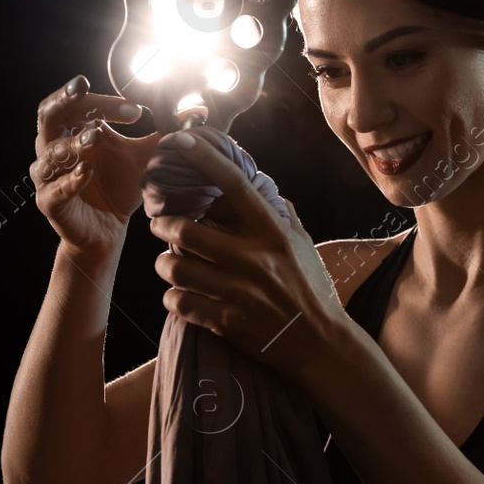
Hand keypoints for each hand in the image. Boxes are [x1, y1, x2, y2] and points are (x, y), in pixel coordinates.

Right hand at [30, 74, 159, 254]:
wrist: (109, 230)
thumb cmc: (120, 187)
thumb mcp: (143, 158)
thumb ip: (159, 135)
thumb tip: (188, 115)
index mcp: (74, 131)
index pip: (79, 104)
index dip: (102, 101)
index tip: (135, 108)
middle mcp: (55, 148)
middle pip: (48, 115)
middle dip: (64, 99)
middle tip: (81, 86)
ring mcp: (49, 176)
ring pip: (50, 153)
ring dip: (73, 142)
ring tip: (95, 136)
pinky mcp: (50, 203)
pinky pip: (55, 190)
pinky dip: (71, 180)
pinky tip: (87, 172)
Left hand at [148, 131, 345, 387]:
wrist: (321, 344)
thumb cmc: (311, 289)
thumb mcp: (303, 244)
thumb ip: (280, 213)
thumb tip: (260, 184)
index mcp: (272, 234)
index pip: (234, 186)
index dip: (205, 159)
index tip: (183, 140)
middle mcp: (252, 259)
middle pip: (185, 231)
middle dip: (164, 225)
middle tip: (162, 224)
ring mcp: (237, 292)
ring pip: (175, 268)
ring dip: (165, 263)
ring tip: (169, 262)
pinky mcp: (225, 322)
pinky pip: (179, 303)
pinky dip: (173, 297)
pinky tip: (180, 294)